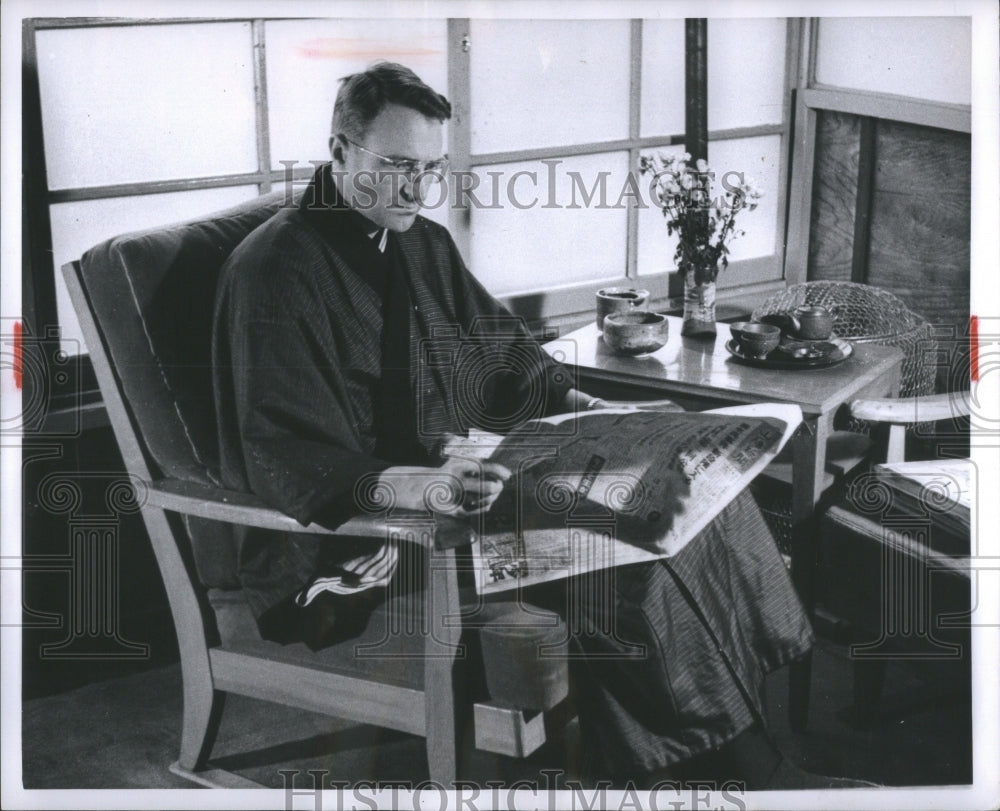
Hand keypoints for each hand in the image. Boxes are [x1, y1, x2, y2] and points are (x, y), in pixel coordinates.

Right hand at [376, 457, 512, 516]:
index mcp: (457, 465)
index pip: (484, 466)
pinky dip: (484, 508)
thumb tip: (505, 475)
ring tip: (493, 494)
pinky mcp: (452, 510)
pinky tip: (486, 504)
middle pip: (487, 487)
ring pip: (483, 501)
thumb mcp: (459, 463)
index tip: (508, 475)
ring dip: (492, 498)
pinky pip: (476, 511)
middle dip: (497, 488)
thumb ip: (479, 466)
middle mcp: (455, 480)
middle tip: (499, 486)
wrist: (420, 487)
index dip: (499, 470)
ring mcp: (454, 497)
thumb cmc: (446, 473)